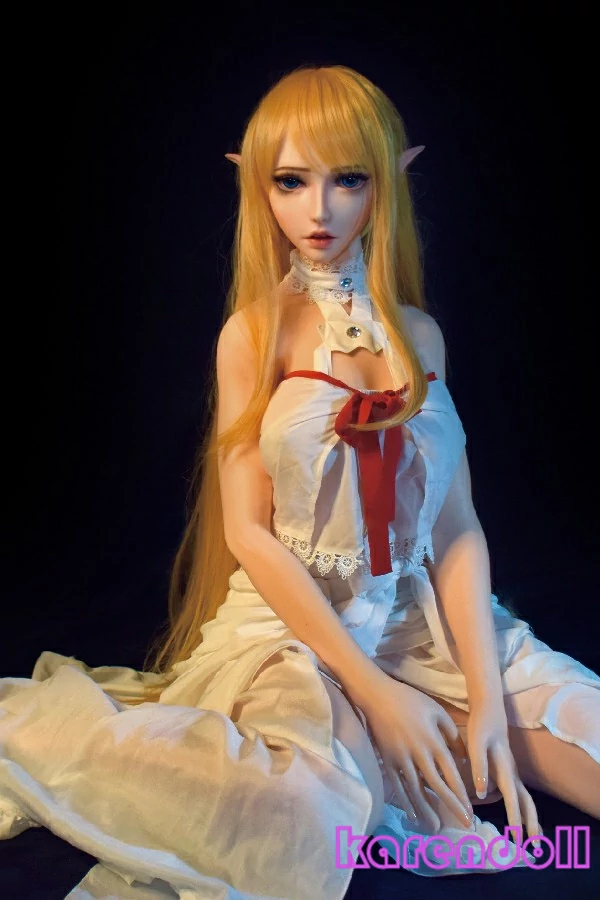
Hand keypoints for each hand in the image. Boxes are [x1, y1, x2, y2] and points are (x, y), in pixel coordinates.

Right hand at [361, 677, 473, 829]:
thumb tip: (464, 758)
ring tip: (437, 827)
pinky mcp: (387, 760)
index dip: (461, 794)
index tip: (471, 811)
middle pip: (437, 786)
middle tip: (464, 825)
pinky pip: (397, 785)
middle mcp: (419, 754)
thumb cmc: (411, 701)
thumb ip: (452, 734)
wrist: (378, 696)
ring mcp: (401, 759)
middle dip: (452, 806)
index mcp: (434, 742)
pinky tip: (413, 814)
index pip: (451, 774)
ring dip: (428, 810)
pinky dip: (405, 801)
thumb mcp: (437, 711)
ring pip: (416, 790)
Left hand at [466, 703, 542, 843]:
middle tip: (533, 845)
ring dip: (530, 817)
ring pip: (525, 798)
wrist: (489, 709)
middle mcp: (512, 772)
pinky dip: (522, 807)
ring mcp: (512, 771)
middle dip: (531, 823)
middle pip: (526, 801)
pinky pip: (518, 793)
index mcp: (505, 768)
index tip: (517, 836)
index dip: (514, 817)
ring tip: (534, 838)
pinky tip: (520, 817)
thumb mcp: (476, 744)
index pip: (512, 798)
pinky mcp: (508, 770)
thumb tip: (480, 793)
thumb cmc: (481, 726)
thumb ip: (479, 767)